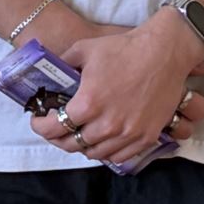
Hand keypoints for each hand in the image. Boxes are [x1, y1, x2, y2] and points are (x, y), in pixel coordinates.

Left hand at [30, 9, 203, 163]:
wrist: (164, 51)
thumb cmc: (124, 47)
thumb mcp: (84, 49)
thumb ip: (62, 65)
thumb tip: (48, 76)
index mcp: (88, 103)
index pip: (54, 128)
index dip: (40, 127)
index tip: (38, 121)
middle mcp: (107, 124)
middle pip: (73, 145)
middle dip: (58, 138)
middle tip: (56, 129)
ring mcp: (128, 134)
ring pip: (95, 153)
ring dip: (83, 146)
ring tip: (79, 135)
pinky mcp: (146, 136)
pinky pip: (119, 156)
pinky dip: (106, 151)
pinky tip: (102, 141)